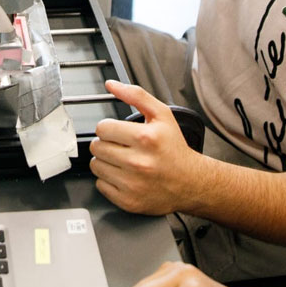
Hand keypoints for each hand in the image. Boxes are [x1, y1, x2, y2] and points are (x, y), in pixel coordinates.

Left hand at [90, 81, 203, 214]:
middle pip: (97, 147)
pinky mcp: (127, 201)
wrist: (190, 181)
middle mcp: (138, 162)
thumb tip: (111, 85)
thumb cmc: (174, 148)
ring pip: (96, 166)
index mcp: (145, 138)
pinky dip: (109, 179)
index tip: (118, 132)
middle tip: (122, 146)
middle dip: (106, 143)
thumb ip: (136, 95)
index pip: (103, 128)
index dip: (109, 128)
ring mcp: (132, 184)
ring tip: (123, 160)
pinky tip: (124, 175)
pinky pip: (100, 185)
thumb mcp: (161, 115)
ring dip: (105, 161)